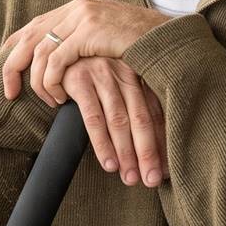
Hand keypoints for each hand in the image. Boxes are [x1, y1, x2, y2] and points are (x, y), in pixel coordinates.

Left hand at [0, 0, 168, 107]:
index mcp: (79, 6)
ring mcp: (82, 18)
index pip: (36, 24)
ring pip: (40, 52)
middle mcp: (76, 8)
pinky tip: (60, 97)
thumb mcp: (109, 39)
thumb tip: (66, 58)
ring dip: (37, 81)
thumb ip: (87, 40)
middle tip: (9, 91)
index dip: (16, 45)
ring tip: (48, 101)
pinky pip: (56, 61)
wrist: (169, 39)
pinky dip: (51, 82)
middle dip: (13, 66)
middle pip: (29, 36)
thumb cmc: (144, 46)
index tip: (6, 66)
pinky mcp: (89, 33)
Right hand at [62, 57, 167, 187]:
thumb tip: (152, 146)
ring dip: (125, 152)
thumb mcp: (115, 81)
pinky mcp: (79, 79)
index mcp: (137, 75)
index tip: (166, 169)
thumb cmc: (89, 69)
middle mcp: (124, 73)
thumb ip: (131, 105)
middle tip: (152, 180)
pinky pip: (93, 117)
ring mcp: (102, 75)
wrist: (59, 45)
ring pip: (119, 120)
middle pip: (141, 119)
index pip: (154, 114)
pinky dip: (101, 142)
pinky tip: (108, 162)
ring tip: (130, 177)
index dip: (161, 143)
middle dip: (147, 153)